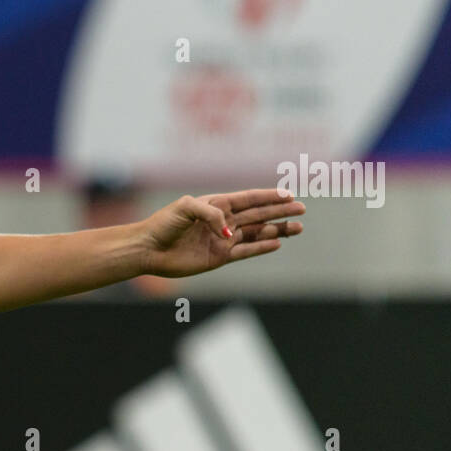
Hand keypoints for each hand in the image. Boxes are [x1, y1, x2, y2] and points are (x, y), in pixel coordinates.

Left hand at [139, 188, 305, 278]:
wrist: (148, 249)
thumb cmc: (163, 224)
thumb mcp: (185, 208)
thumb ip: (210, 214)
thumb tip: (229, 232)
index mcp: (216, 204)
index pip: (249, 198)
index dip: (270, 196)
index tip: (290, 194)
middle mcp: (222, 220)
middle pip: (258, 214)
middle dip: (280, 211)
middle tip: (301, 209)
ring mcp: (222, 239)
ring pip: (257, 233)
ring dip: (277, 229)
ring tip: (297, 228)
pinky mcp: (219, 257)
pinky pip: (245, 250)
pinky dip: (261, 247)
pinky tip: (277, 243)